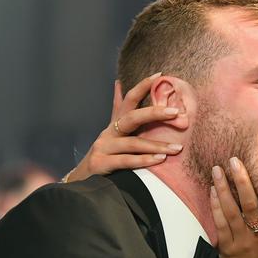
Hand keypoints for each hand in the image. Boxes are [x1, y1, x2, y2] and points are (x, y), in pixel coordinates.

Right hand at [66, 73, 182, 181]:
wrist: (80, 182)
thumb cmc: (104, 156)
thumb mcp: (111, 133)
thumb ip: (118, 110)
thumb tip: (119, 83)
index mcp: (115, 124)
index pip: (129, 100)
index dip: (142, 86)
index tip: (160, 75)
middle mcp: (108, 133)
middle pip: (132, 117)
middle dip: (154, 113)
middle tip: (176, 113)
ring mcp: (103, 147)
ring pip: (133, 143)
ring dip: (156, 145)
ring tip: (176, 148)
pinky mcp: (100, 163)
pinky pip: (126, 161)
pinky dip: (143, 160)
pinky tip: (159, 160)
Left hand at [209, 157, 257, 257]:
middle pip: (250, 206)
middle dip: (242, 181)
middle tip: (234, 161)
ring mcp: (241, 242)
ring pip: (231, 212)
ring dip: (223, 189)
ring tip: (218, 170)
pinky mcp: (226, 247)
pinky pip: (219, 223)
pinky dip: (215, 205)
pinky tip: (213, 190)